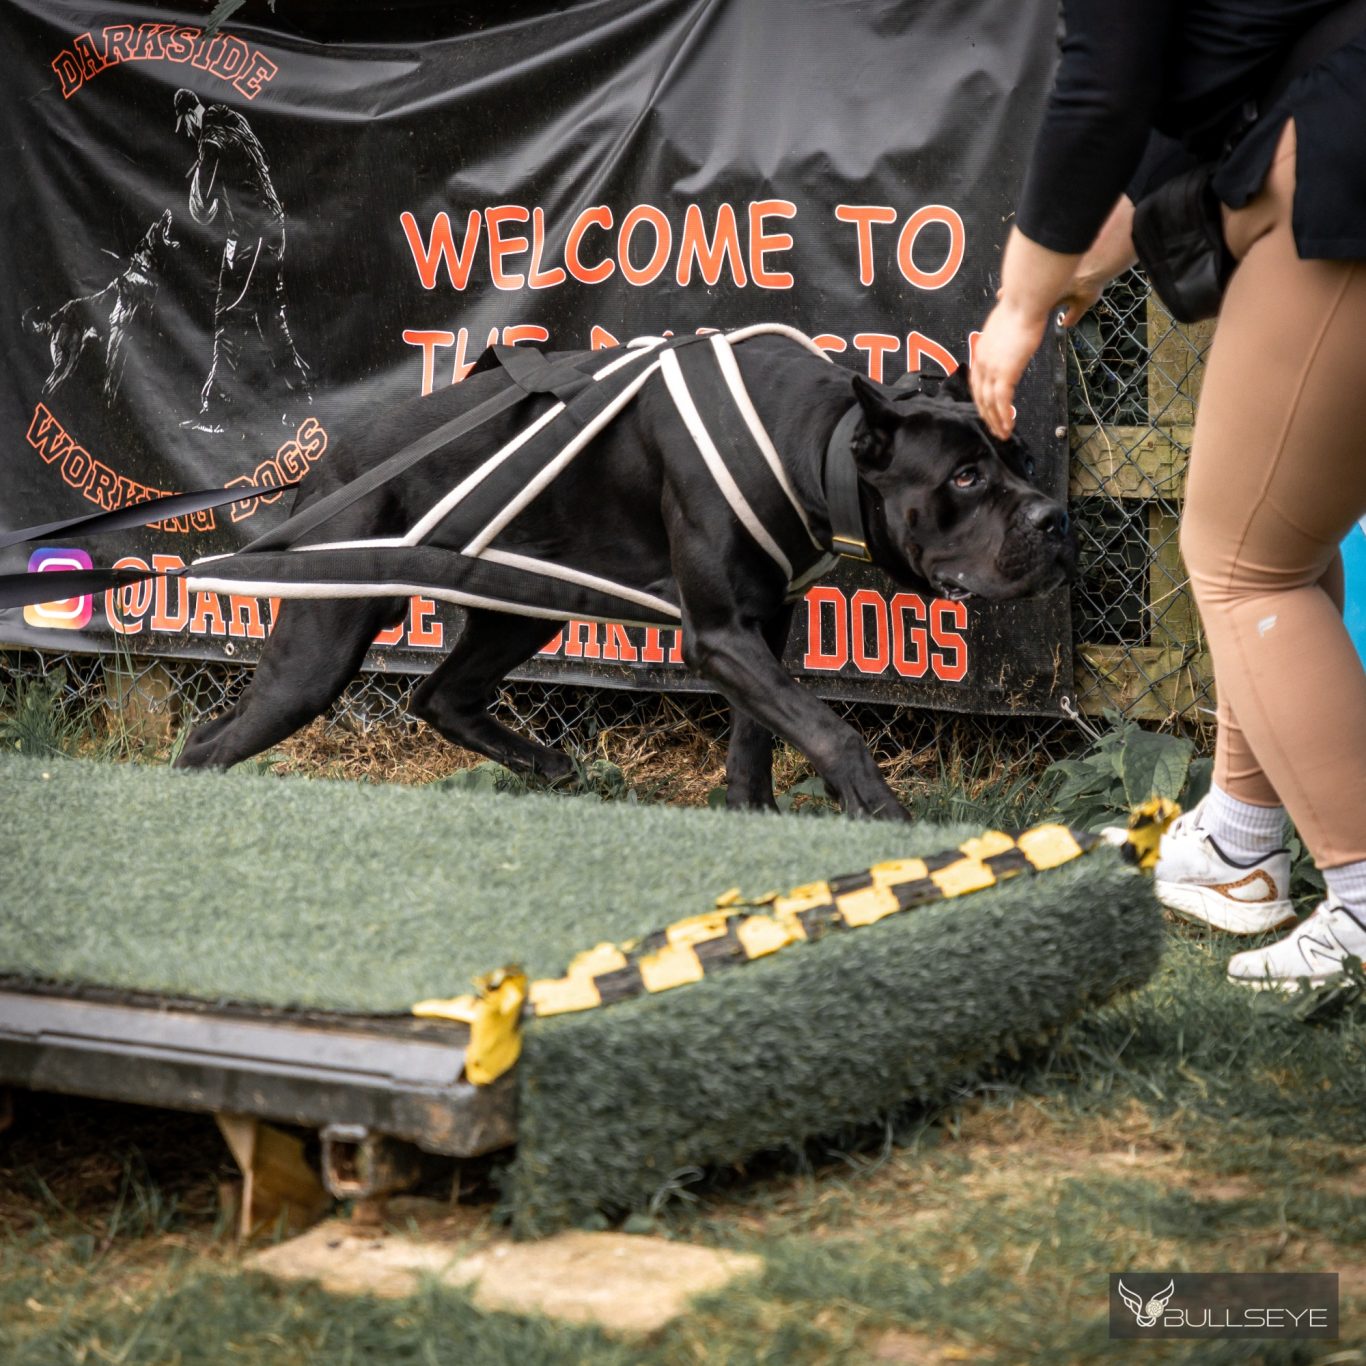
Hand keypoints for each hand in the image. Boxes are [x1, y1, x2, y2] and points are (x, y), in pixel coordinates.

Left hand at [970, 295, 1047, 440]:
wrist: (1024, 301)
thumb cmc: (1022, 306)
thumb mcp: (1010, 320)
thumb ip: (1009, 331)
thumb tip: (1018, 325)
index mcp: (982, 349)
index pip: (977, 380)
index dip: (981, 397)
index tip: (987, 408)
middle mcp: (982, 360)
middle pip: (980, 395)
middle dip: (986, 415)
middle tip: (994, 428)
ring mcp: (991, 367)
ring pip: (989, 403)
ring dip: (995, 421)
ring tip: (1002, 434)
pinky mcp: (1004, 372)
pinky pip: (1001, 402)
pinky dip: (1003, 416)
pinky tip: (1008, 427)